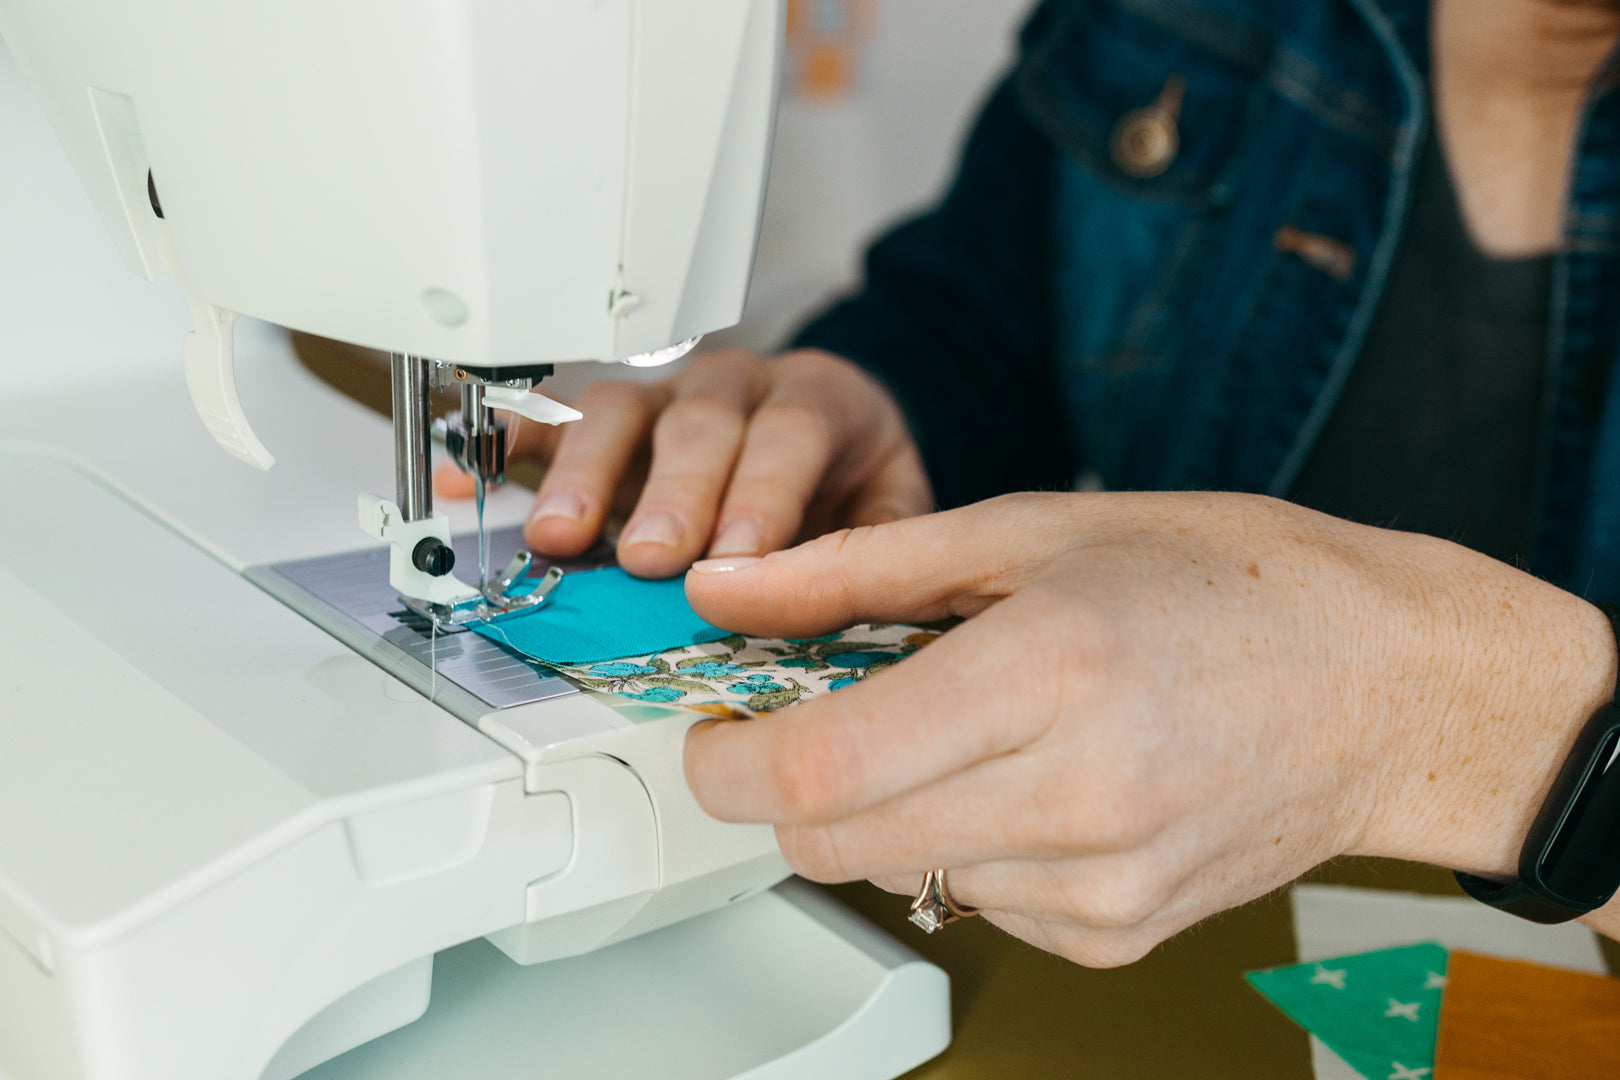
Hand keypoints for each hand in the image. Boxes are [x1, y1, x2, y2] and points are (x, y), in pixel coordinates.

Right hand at [434, 348, 930, 577]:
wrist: (826, 426)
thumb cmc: (847, 477)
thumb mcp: (891, 506)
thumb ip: (875, 547)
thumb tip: (853, 607)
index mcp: (812, 403)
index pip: (788, 436)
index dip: (762, 495)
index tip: (738, 555)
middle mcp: (730, 390)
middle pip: (697, 425)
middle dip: (671, 494)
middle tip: (649, 557)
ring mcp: (661, 398)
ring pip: (617, 412)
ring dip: (584, 475)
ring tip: (555, 535)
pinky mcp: (604, 419)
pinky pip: (547, 417)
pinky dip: (505, 446)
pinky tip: (470, 479)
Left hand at [682, 492, 1617, 964]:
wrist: (1384, 685)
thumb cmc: (1233, 583)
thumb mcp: (1033, 530)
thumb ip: (855, 570)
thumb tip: (727, 592)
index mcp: (1047, 672)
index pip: (821, 767)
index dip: (729, 759)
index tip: (713, 729)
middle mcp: (1075, 797)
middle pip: (831, 842)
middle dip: (788, 784)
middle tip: (819, 712)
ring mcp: (1100, 886)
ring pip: (895, 875)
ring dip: (883, 808)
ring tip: (961, 726)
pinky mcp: (1116, 935)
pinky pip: (975, 904)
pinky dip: (962, 842)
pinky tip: (1030, 777)